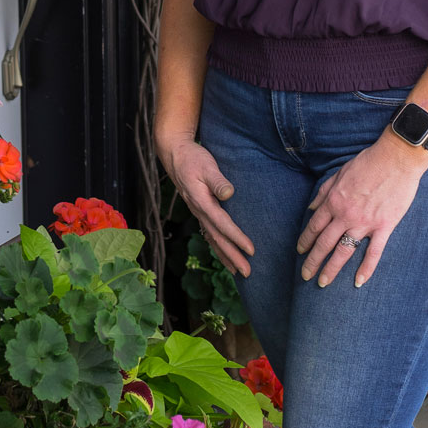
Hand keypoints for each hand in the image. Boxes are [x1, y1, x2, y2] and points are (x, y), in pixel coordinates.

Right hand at [159, 134, 252, 278]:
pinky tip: (224, 254)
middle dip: (233, 257)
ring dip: (225, 256)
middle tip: (248, 273)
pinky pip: (209, 233)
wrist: (175, 154)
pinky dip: (217, 247)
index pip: (223, 225)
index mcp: (202, 202)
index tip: (251, 250)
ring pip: (212, 239)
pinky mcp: (199, 210)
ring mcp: (198, 212)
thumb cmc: (193, 158)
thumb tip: (229, 193)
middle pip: (217, 239)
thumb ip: (218, 181)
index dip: (237, 238)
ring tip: (237, 271)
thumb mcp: (207, 165)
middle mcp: (199, 211)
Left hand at [297, 135, 427, 288]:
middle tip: (306, 276)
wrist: (397, 158)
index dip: (305, 241)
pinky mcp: (384, 226)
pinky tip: (358, 282)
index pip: (314, 226)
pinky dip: (366, 268)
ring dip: (331, 269)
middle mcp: (345, 214)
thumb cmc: (369, 162)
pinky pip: (373, 252)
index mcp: (334, 201)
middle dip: (312, 261)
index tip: (300, 252)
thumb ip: (324, 191)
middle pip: (324, 243)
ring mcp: (365, 222)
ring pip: (343, 251)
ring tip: (323, 282)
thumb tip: (311, 207)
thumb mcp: (340, 172)